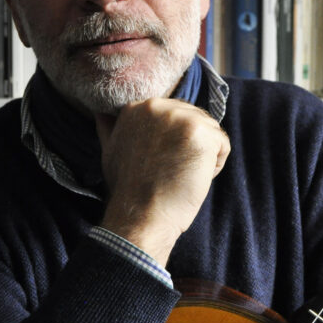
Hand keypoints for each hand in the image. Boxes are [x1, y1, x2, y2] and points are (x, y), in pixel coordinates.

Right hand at [94, 99, 230, 266]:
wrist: (141, 216)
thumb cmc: (128, 190)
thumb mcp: (110, 150)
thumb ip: (110, 127)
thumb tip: (101, 112)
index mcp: (137, 107)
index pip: (173, 114)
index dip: (173, 141)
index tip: (160, 162)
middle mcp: (158, 106)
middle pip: (194, 119)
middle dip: (190, 146)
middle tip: (170, 171)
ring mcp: (181, 117)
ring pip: (210, 131)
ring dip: (203, 156)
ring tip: (180, 175)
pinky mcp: (201, 133)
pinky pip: (222, 144)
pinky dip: (214, 166)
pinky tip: (192, 178)